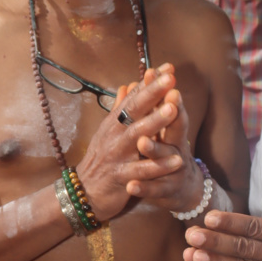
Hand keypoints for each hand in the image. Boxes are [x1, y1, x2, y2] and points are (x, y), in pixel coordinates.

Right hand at [76, 65, 185, 220]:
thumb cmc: (101, 159)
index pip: (134, 97)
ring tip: (173, 109)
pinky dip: (158, 166)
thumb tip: (129, 84)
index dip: (150, 82)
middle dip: (152, 93)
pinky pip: (141, 171)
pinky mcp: (121, 177)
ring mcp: (117, 154)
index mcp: (115, 122)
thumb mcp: (109, 131)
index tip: (168, 67)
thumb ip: (121, 108)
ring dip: (155, 122)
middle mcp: (115, 134)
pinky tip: (178, 160)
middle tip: (170, 79)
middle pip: (134, 110)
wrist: (83, 193)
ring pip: (137, 135)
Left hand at [126, 74, 204, 213]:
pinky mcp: (166, 191)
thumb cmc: (169, 154)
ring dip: (154, 149)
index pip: (172, 108)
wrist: (183, 191)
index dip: (168, 93)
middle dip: (170, 116)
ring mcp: (175, 170)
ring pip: (165, 159)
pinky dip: (143, 187)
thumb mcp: (164, 129)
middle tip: (169, 104)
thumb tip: (148, 75)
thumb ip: (155, 104)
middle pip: (176, 130)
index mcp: (173, 131)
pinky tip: (131, 185)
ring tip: (142, 141)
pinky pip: (154, 189)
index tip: (166, 76)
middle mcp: (178, 148)